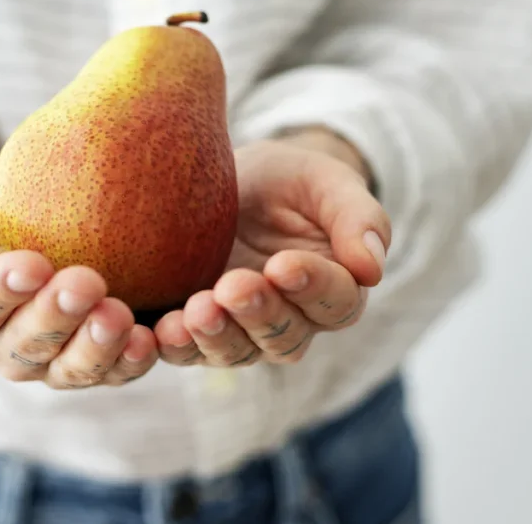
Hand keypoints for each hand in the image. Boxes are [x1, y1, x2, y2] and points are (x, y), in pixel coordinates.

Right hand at [0, 159, 159, 388]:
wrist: (38, 201)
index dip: (0, 291)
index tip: (31, 263)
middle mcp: (6, 347)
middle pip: (25, 346)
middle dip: (56, 317)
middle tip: (86, 283)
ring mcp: (55, 359)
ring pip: (70, 369)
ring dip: (96, 347)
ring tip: (118, 317)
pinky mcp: (101, 356)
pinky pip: (116, 370)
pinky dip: (132, 361)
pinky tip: (150, 339)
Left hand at [154, 130, 390, 366]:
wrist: (232, 180)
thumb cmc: (289, 180)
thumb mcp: (326, 182)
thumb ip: (357, 218)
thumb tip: (372, 268)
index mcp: (336, 287)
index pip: (335, 300)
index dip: (311, 286)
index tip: (282, 264)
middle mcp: (294, 321)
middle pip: (285, 336)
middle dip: (258, 313)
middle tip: (232, 287)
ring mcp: (243, 330)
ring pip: (239, 351)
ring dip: (216, 336)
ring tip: (195, 312)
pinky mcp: (199, 330)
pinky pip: (190, 350)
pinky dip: (176, 346)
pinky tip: (159, 330)